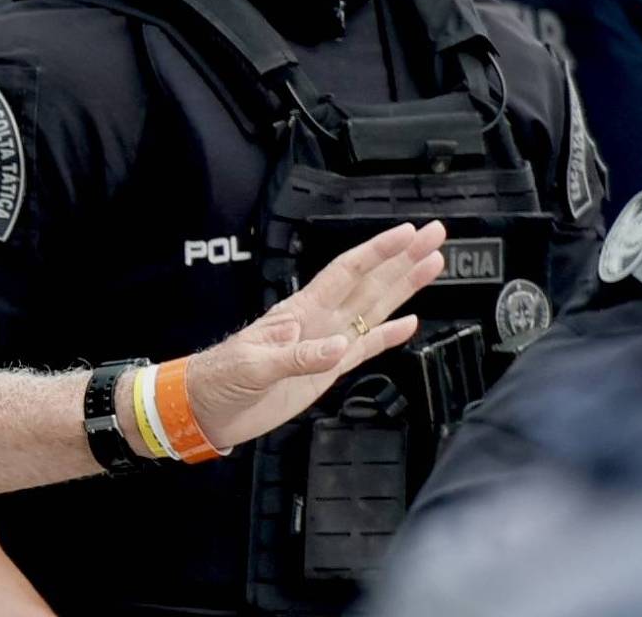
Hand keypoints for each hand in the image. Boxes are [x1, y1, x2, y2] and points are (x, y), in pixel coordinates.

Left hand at [179, 222, 446, 450]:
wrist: (206, 409)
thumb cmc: (220, 378)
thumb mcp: (255, 366)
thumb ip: (299, 356)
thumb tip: (339, 348)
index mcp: (301, 311)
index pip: (347, 272)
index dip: (378, 251)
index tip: (407, 233)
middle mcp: (319, 321)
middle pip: (371, 282)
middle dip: (403, 259)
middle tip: (435, 235)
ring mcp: (326, 344)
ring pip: (375, 309)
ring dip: (404, 288)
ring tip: (433, 265)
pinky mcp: (327, 371)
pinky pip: (366, 348)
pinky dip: (389, 336)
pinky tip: (410, 324)